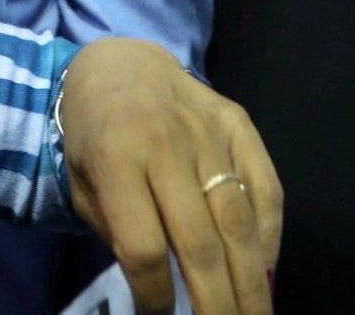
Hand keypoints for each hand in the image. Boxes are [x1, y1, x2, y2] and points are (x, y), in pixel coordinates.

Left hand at [59, 39, 280, 314]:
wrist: (120, 63)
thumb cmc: (94, 133)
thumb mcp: (83, 182)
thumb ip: (116, 231)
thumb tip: (163, 289)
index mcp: (116, 157)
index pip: (142, 244)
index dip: (155, 294)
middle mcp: (167, 143)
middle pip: (200, 241)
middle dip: (216, 302)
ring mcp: (209, 130)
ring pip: (238, 219)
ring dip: (252, 280)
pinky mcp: (239, 122)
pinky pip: (265, 186)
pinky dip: (271, 234)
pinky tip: (267, 270)